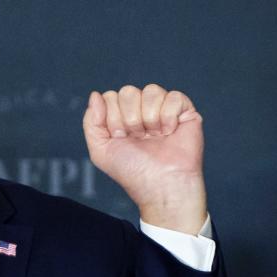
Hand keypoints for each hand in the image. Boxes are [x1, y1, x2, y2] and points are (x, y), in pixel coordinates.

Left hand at [83, 84, 206, 233]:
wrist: (161, 185)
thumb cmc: (133, 171)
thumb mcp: (100, 150)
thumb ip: (91, 122)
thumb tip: (95, 95)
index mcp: (121, 117)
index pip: (110, 97)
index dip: (112, 117)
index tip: (120, 137)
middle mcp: (141, 111)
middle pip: (128, 91)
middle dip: (130, 118)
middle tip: (137, 138)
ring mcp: (163, 109)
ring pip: (151, 90)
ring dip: (149, 118)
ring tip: (154, 136)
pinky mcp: (185, 111)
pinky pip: (174, 96)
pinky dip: (168, 117)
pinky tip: (169, 132)